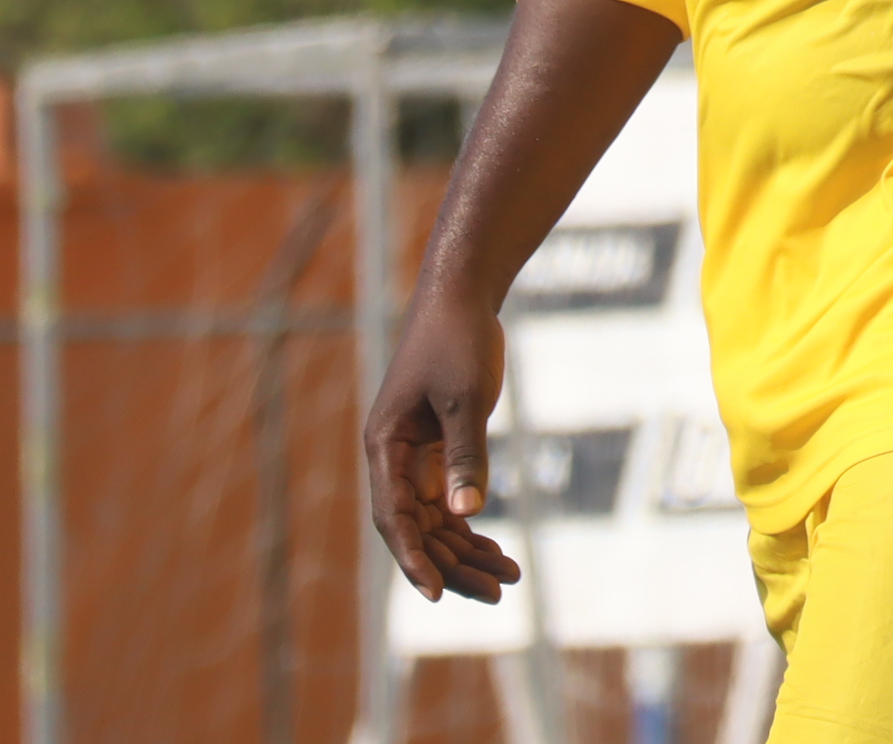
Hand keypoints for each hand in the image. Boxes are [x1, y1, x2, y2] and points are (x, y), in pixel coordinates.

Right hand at [362, 295, 521, 602]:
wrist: (460, 297)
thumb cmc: (458, 340)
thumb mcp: (465, 397)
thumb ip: (465, 455)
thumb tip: (467, 514)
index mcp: (385, 448)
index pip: (395, 519)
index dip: (414, 559)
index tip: (436, 595)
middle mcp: (392, 460)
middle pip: (417, 530)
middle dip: (453, 566)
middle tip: (498, 592)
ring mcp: (413, 458)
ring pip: (434, 523)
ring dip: (465, 553)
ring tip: (508, 579)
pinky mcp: (435, 452)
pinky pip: (448, 503)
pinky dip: (470, 528)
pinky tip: (497, 551)